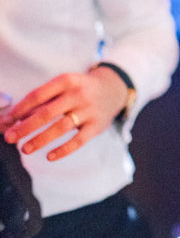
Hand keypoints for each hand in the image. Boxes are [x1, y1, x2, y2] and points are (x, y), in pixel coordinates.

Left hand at [0, 67, 127, 161]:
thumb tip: (10, 120)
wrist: (112, 88)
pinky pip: (78, 141)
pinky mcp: (96, 126)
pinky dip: (63, 150)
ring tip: (24, 149)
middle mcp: (77, 94)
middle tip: (9, 137)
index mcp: (66, 81)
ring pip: (61, 127)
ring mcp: (88, 110)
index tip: (6, 121)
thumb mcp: (63, 87)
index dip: (20, 109)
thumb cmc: (79, 89)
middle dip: (26, 126)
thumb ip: (39, 102)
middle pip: (47, 112)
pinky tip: (49, 157)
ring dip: (40, 139)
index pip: (39, 95)